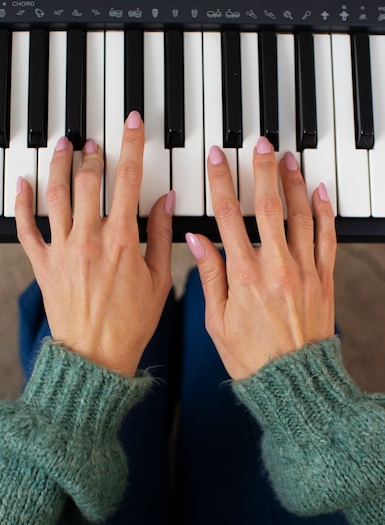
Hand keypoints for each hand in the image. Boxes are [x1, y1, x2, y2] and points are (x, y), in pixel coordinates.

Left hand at [15, 111, 173, 375]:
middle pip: (88, 181)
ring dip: (59, 164)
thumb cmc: (130, 324)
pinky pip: (26, 228)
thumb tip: (166, 202)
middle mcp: (89, 239)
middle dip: (93, 155)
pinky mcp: (43, 264)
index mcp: (122, 242)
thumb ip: (160, 237)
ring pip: (56, 194)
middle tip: (95, 143)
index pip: (128, 181)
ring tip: (63, 145)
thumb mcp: (158, 281)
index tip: (131, 125)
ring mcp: (62, 250)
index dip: (132, 147)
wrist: (95, 355)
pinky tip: (24, 182)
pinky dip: (22, 202)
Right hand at [186, 138, 336, 379]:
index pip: (228, 217)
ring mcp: (304, 271)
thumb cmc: (252, 356)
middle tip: (260, 143)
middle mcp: (276, 267)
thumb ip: (210, 276)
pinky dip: (324, 212)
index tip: (217, 159)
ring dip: (293, 183)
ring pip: (300, 216)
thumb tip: (197, 240)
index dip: (221, 182)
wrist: (292, 381)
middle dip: (262, 170)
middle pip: (268, 206)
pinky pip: (327, 238)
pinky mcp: (324, 279)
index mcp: (244, 276)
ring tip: (288, 158)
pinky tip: (319, 191)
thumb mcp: (217, 321)